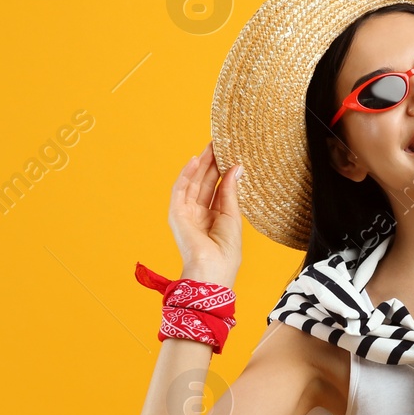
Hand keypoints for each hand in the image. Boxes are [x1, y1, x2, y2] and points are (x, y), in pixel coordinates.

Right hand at [169, 141, 242, 284]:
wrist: (212, 272)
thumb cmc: (225, 252)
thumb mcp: (232, 216)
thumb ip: (230, 191)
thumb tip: (236, 167)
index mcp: (213, 216)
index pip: (216, 187)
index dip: (222, 170)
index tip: (230, 152)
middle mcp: (198, 213)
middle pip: (204, 182)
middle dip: (211, 163)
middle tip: (220, 142)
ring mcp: (186, 213)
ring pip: (192, 183)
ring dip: (200, 165)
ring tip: (210, 146)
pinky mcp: (176, 214)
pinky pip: (180, 190)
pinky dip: (186, 175)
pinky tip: (195, 161)